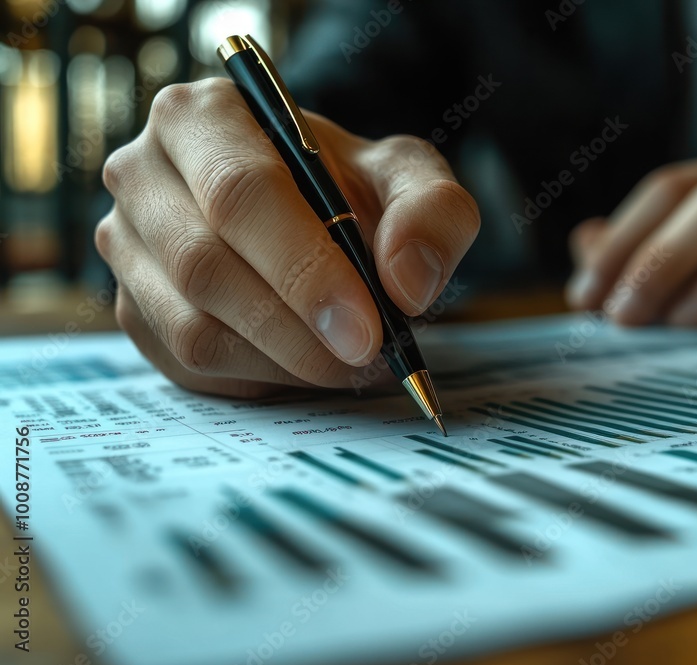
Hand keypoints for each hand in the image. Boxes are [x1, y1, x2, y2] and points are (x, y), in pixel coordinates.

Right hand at [97, 78, 478, 397]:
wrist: (307, 211)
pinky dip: (258, 378)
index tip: (365, 328)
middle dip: (297, 329)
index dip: (304, 269)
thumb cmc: (348, 187)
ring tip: (348, 363)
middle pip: (205, 266)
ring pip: (191, 329)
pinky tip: (304, 362)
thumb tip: (407, 283)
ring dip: (283, 362)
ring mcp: (127, 246)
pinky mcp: (131, 308)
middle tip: (366, 359)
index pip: (240, 194)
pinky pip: (186, 367)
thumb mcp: (407, 177)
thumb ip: (431, 212)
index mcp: (202, 116)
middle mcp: (143, 174)